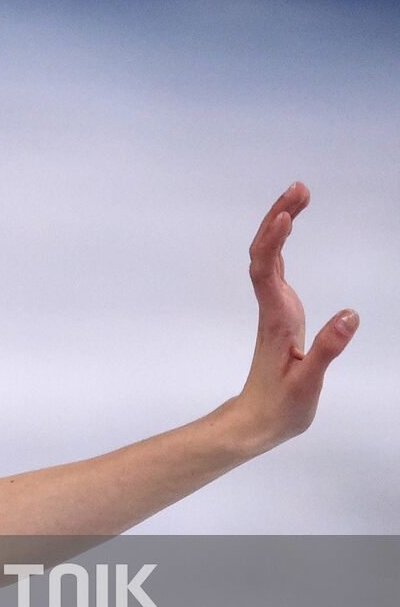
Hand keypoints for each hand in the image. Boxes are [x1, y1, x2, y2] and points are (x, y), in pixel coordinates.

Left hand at [232, 181, 357, 453]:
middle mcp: (271, 306)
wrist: (258, 420)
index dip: (273, 242)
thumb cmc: (281, 405)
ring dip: (279, 223)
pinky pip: (275, 267)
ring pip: (269, 257)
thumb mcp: (308, 382)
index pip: (266, 270)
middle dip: (279, 216)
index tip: (287, 216)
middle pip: (265, 252)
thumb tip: (350, 315)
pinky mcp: (279, 312)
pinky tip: (288, 226)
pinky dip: (281, 242)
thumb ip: (327, 349)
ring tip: (300, 194)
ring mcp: (273, 307)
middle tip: (300, 187)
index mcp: (276, 318)